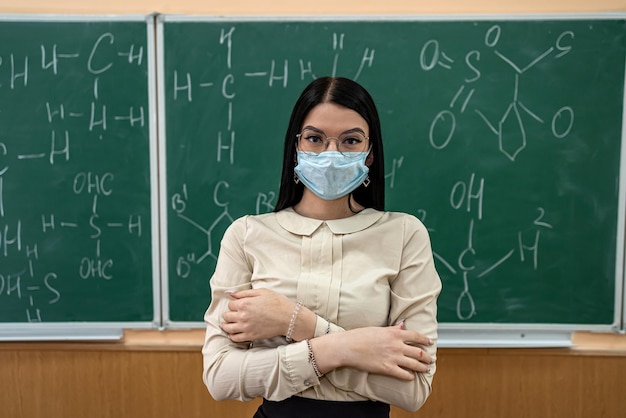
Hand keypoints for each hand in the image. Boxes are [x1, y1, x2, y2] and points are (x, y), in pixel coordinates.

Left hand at [220, 288, 294, 341]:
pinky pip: (235, 338)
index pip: (230, 304)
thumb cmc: (278, 303)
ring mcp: (246, 327)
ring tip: (228, 324)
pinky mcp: (251, 336)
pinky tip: (234, 333)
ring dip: (226, 325)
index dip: (234, 304)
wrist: (289, 318)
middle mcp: (242, 316)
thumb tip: (230, 293)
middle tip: (233, 314)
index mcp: (244, 303)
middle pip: (227, 316)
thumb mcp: (262, 292)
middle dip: (229, 314)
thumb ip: (244, 293)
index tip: (237, 305)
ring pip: (228, 328)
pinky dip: (232, 336)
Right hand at [313, 323, 432, 380]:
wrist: (348, 347)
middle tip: (430, 359)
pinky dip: (410, 376)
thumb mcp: (378, 329)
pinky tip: (411, 377)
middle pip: (418, 352)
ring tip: (426, 369)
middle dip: (427, 357)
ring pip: (414, 364)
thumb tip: (402, 325)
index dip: (425, 340)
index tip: (429, 342)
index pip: (416, 336)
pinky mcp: (387, 369)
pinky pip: (404, 374)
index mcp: (394, 333)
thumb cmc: (360, 336)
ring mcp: (393, 357)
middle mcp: (397, 345)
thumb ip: (392, 328)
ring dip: (422, 367)